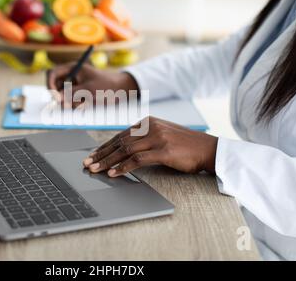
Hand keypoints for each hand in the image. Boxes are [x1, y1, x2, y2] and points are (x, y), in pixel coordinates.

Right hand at [47, 62, 138, 107]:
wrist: (121, 90)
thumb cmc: (106, 86)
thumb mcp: (89, 89)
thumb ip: (72, 93)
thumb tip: (57, 99)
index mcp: (72, 68)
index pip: (53, 73)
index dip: (50, 84)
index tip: (54, 96)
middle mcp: (71, 76)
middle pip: (55, 86)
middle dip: (60, 96)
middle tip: (68, 105)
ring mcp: (74, 85)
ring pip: (62, 96)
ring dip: (70, 102)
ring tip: (85, 103)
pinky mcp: (78, 94)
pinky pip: (70, 102)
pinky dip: (75, 105)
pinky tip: (87, 104)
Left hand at [83, 116, 217, 175]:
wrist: (207, 148)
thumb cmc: (184, 144)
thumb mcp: (161, 134)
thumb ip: (143, 137)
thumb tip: (122, 149)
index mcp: (147, 122)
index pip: (120, 135)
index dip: (104, 146)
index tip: (93, 155)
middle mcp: (150, 127)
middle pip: (119, 142)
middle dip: (101, 154)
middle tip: (88, 163)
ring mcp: (157, 137)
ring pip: (125, 150)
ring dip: (108, 161)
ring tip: (95, 169)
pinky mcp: (163, 150)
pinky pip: (138, 160)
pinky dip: (123, 167)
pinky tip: (114, 173)